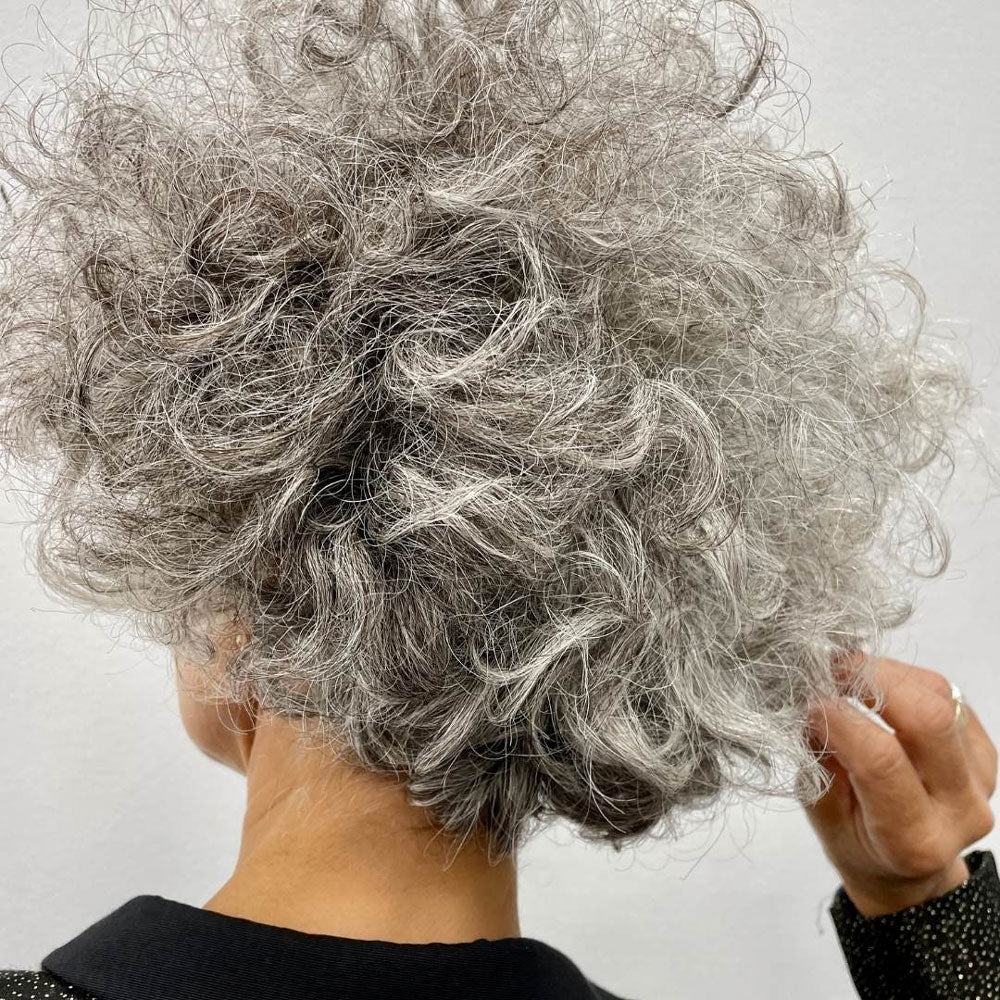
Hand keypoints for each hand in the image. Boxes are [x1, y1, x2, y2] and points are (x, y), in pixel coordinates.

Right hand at [802, 654, 996, 916]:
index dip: (841, 720)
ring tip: (849, 674)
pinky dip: (908, 679)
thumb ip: (819, 762)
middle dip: (874, 681)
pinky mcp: (985, 753)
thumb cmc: (857, 844)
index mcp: (914, 839)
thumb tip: (812, 705)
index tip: (810, 704)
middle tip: (832, 671)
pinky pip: (949, 696)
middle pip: (930, 720)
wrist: (909, 869)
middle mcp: (959, 809)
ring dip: (888, 674)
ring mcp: (980, 779)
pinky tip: (878, 685)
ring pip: (941, 699)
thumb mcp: (823, 815)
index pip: (881, 761)